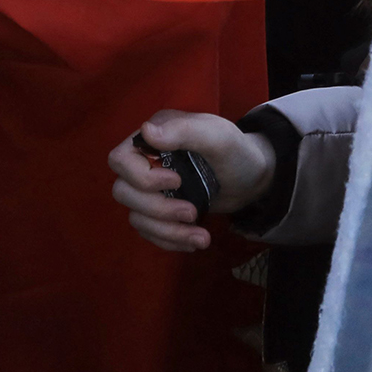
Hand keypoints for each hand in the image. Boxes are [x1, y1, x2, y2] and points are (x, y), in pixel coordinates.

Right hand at [107, 110, 274, 251]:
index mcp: (154, 136)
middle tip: (193, 212)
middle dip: (158, 210)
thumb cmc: (235, 150)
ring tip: (202, 238)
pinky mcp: (159, 210)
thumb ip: (184, 131)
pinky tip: (195, 241)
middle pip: (124, 193)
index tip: (176, 181)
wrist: (251, 178)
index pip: (120, 160)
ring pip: (136, 217)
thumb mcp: (217, 136)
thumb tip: (145, 130)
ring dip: (167, 231)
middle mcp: (145, 161)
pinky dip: (171, 241)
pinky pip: (149, 232)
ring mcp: (150, 188)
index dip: (141, 177)